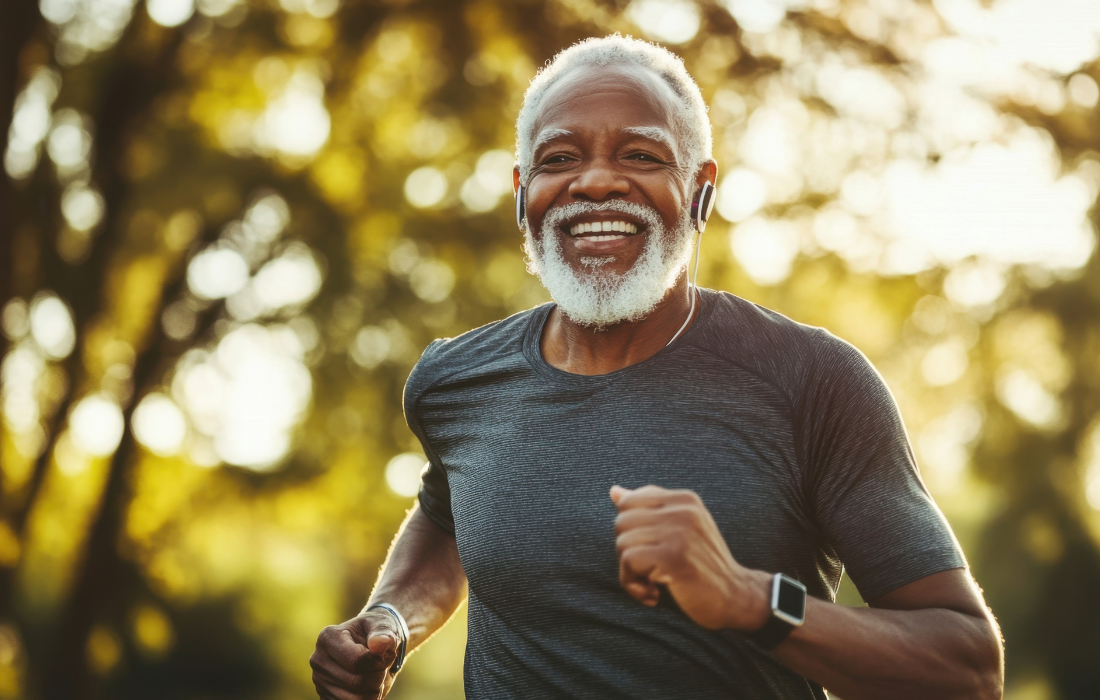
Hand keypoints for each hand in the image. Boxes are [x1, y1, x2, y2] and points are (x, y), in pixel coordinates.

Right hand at [310, 610, 400, 699]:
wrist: (370, 645)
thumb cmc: (375, 631)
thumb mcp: (383, 624)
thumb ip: (383, 632)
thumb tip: (380, 644)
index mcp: (328, 637)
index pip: (358, 660)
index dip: (379, 662)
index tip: (386, 655)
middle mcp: (319, 660)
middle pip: (357, 682)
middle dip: (378, 677)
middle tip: (382, 667)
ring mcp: (320, 681)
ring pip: (356, 699)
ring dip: (374, 691)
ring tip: (375, 676)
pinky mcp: (325, 696)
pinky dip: (367, 699)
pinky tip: (367, 687)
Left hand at [611, 485, 770, 630]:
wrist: (736, 598)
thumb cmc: (702, 567)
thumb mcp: (679, 531)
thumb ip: (648, 510)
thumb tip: (613, 491)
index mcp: (684, 499)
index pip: (628, 502)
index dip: (629, 532)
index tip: (648, 552)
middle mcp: (683, 509)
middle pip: (622, 522)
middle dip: (627, 552)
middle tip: (649, 572)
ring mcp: (680, 532)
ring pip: (623, 543)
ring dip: (630, 573)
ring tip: (652, 585)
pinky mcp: (673, 556)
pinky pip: (629, 562)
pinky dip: (633, 584)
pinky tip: (652, 595)